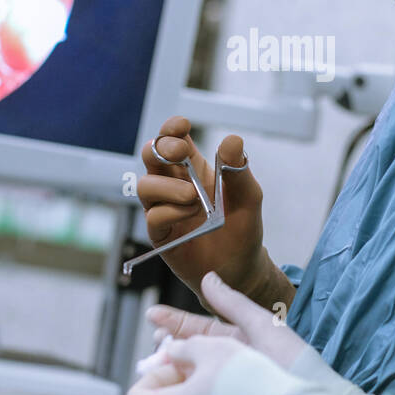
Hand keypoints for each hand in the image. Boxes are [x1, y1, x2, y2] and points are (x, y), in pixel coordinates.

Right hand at [138, 116, 286, 307]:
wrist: (242, 268)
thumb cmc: (243, 228)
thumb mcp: (249, 197)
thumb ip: (239, 170)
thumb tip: (232, 140)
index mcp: (194, 168)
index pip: (173, 139)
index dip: (171, 128)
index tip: (181, 125)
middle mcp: (174, 185)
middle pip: (151, 155)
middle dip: (161, 148)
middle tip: (182, 152)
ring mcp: (164, 209)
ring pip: (145, 184)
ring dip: (168, 186)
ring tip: (194, 197)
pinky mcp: (161, 234)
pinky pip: (152, 216)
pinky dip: (171, 212)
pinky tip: (193, 216)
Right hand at [148, 271, 365, 394]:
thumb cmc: (294, 363)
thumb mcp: (262, 325)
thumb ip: (233, 303)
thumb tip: (207, 277)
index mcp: (241, 340)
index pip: (200, 329)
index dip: (176, 322)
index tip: (152, 315)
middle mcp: (232, 361)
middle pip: (191, 352)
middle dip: (168, 345)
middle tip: (151, 341)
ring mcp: (229, 384)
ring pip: (192, 373)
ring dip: (170, 367)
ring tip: (153, 363)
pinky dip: (181, 392)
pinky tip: (168, 391)